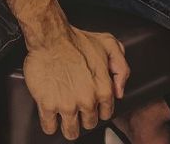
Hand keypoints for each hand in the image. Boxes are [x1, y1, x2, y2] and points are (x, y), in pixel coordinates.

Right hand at [23, 24, 129, 139]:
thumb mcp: (108, 45)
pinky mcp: (48, 105)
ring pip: (71, 132)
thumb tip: (120, 91)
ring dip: (68, 125)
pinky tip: (50, 113)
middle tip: (76, 103)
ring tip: (64, 112)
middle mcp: (87, 100)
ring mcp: (67, 105)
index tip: (92, 103)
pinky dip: (49, 124)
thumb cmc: (77, 40)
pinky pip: (49, 128)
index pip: (106, 114)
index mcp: (103, 89)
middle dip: (83, 116)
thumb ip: (121, 67)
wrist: (51, 36)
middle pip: (88, 124)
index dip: (98, 108)